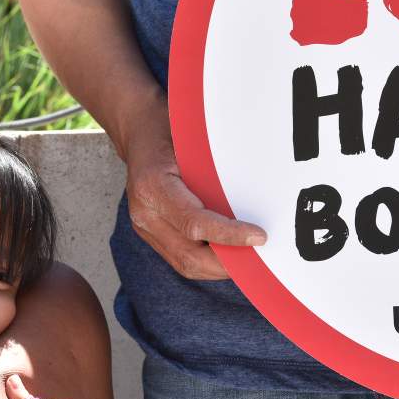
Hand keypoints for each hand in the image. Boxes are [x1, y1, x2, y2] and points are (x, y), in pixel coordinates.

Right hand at [121, 107, 266, 279]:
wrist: (139, 133)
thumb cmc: (169, 131)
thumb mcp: (193, 142)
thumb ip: (215, 171)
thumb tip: (255, 195)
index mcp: (153, 186)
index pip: (194, 222)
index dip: (229, 234)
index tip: (258, 236)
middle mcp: (144, 213)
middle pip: (189, 255)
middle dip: (227, 263)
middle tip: (260, 257)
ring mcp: (145, 227)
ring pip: (185, 264)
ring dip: (219, 267)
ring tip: (249, 259)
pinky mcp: (151, 234)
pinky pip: (181, 258)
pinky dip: (208, 262)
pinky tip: (229, 254)